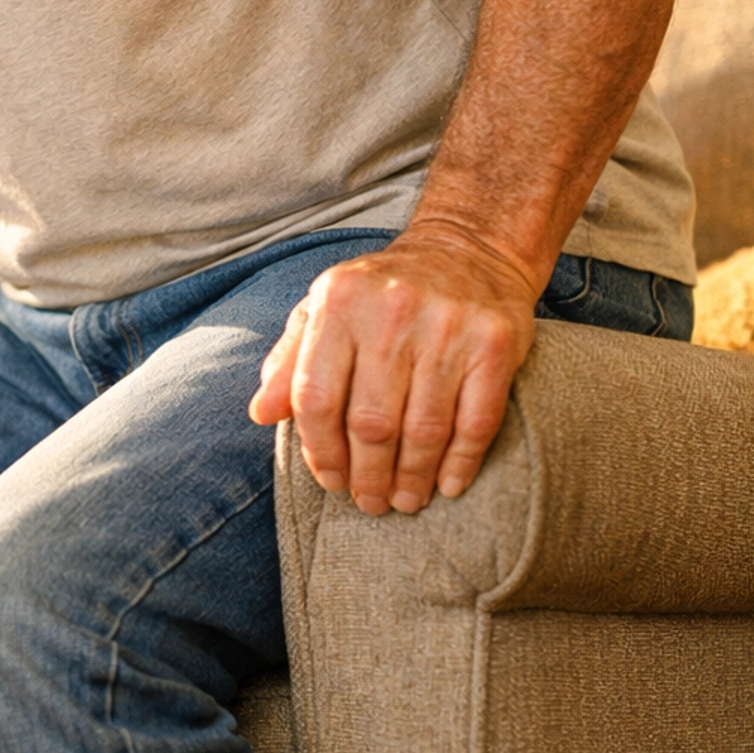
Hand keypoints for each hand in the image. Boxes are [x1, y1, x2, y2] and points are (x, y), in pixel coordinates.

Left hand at [248, 226, 538, 514]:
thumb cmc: (381, 294)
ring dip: (411, 478)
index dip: (320, 451)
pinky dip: (460, 463)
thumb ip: (289, 361)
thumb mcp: (324, 310)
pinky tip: (448, 485)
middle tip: (370, 502)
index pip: (316, 397)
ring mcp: (447, 326)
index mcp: (339, 301)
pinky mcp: (494, 342)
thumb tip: (259, 415)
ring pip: (423, 429)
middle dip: (368, 476)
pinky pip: (475, 421)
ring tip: (404, 501)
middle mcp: (391, 310)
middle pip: (371, 422)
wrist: (467, 250)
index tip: (330, 481)